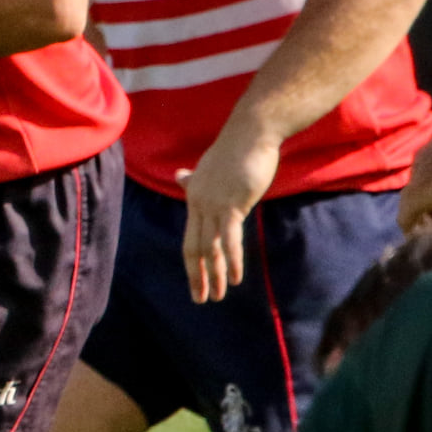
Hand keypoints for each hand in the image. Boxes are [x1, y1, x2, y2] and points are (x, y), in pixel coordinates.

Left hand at [179, 118, 281, 303]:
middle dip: (197, 277)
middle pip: (193, 248)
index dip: (192, 263)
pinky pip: (229, 239)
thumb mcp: (210, 166)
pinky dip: (233, 261)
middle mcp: (199, 203)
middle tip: (200, 299)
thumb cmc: (236, 148)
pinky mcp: (232, 205)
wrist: (251, 132)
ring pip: (210, 248)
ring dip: (215, 275)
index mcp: (194, 197)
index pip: (189, 238)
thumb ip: (194, 178)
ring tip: (218, 296)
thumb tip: (179, 175)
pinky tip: (236, 279)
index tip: (196, 283)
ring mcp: (214, 205)